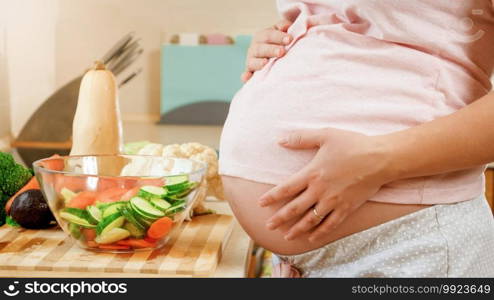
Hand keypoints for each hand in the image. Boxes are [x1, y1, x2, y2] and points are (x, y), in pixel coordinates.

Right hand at [241, 19, 292, 81]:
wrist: (272, 54)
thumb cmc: (279, 42)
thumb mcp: (281, 32)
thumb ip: (283, 26)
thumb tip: (285, 27)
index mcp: (261, 37)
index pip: (269, 35)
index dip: (279, 36)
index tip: (290, 39)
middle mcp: (254, 48)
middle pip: (260, 49)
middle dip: (271, 50)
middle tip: (281, 52)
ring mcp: (251, 61)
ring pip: (252, 62)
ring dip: (258, 63)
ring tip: (266, 63)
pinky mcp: (250, 73)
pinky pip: (246, 75)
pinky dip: (246, 76)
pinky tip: (247, 78)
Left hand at [258, 128, 394, 242]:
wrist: (381, 159)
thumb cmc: (353, 144)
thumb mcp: (325, 135)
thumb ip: (301, 138)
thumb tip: (280, 140)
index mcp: (312, 173)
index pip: (286, 188)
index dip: (272, 197)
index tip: (260, 204)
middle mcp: (320, 190)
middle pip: (294, 208)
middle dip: (279, 218)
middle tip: (268, 226)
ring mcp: (333, 201)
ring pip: (310, 220)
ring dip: (296, 229)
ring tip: (286, 236)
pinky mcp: (346, 208)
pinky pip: (330, 224)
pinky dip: (319, 233)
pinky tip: (312, 238)